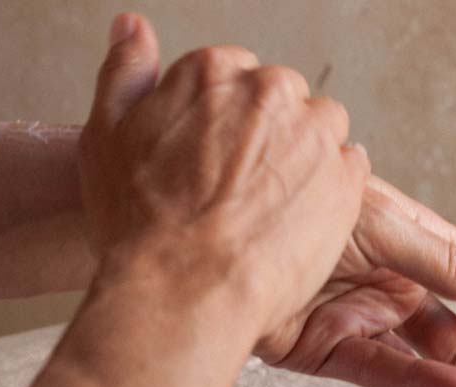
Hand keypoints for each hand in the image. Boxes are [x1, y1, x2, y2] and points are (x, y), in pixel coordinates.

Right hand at [78, 13, 369, 338]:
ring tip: (273, 211)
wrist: (182, 289)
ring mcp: (312, 134)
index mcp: (211, 73)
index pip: (237, 80)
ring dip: (305, 162)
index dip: (227, 128)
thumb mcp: (106, 139)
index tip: (219, 164)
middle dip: (269, 141)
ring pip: (321, 132)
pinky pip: (350, 170)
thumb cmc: (140, 227)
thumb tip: (133, 28)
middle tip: (245, 194)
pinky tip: (298, 224)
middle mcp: (268, 92)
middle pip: (283, 103)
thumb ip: (125, 74)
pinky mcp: (345, 179)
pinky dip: (331, 193)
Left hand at [255, 175, 455, 386]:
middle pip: (454, 339)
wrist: (220, 234)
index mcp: (412, 250)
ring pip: (421, 366)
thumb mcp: (388, 226)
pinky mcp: (331, 353)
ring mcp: (364, 323)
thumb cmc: (302, 206)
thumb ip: (448, 260)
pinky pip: (382, 374)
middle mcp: (392, 290)